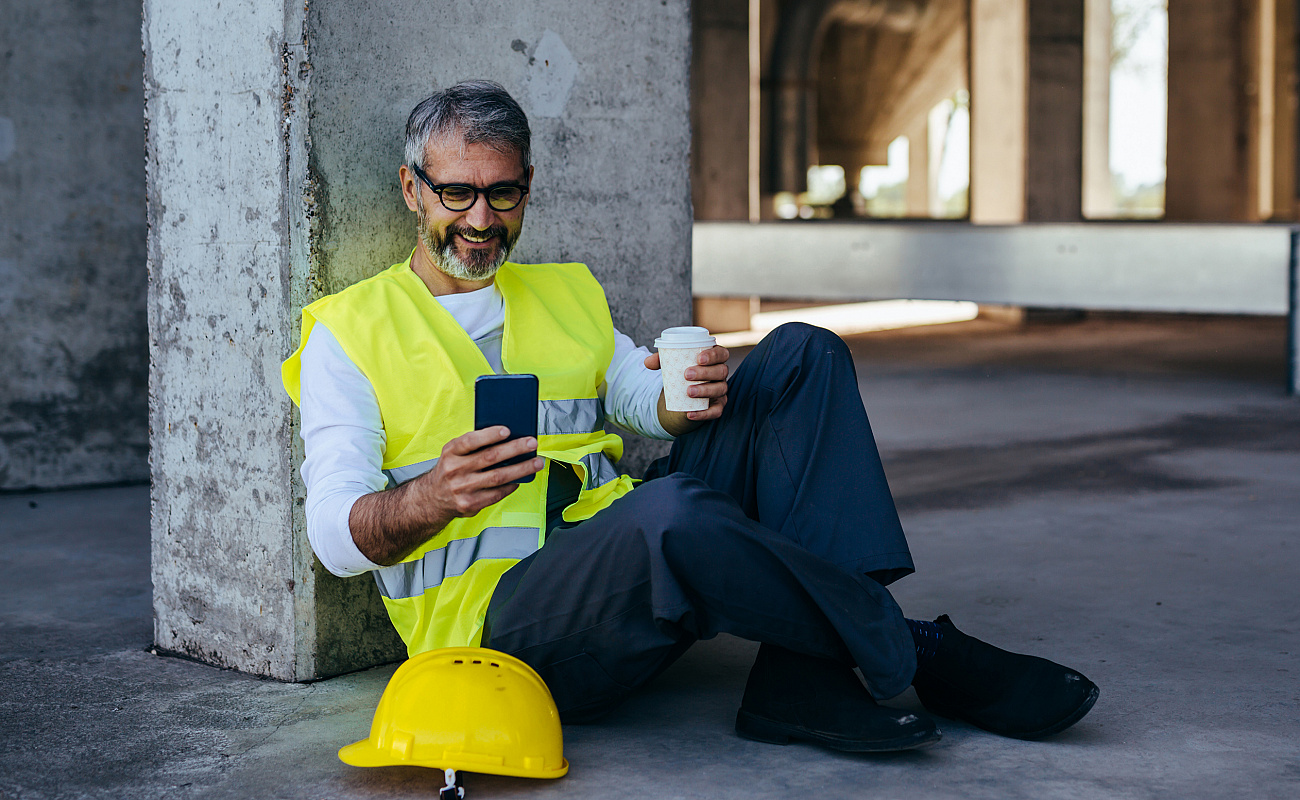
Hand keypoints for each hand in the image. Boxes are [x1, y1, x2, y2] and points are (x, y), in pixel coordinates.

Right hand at [416, 426, 543, 520]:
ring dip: (520, 469)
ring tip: (536, 462)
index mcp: (450, 453)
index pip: (470, 441)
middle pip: (489, 458)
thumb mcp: (453, 453)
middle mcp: (454, 470)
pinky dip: (510, 486)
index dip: (489, 435)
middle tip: (531, 443)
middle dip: (514, 449)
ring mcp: (462, 488)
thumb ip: (473, 446)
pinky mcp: (470, 503)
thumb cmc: (451, 470)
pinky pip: (496, 494)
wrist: (433, 498)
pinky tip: (520, 479)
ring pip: (497, 477)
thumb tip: (507, 438)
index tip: (507, 430)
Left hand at [645, 343, 729, 423]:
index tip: (699, 358)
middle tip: (686, 374)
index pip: (721, 354)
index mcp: (714, 359)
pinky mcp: (717, 406)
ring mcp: (720, 390)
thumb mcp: (671, 365)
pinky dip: (704, 414)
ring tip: (688, 392)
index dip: (713, 355)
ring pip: (719, 389)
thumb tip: (647, 363)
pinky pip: (716, 411)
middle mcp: (720, 374)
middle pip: (721, 371)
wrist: (682, 396)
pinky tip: (690, 414)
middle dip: (705, 372)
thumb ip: (660, 360)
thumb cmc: (680, 373)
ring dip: (705, 390)